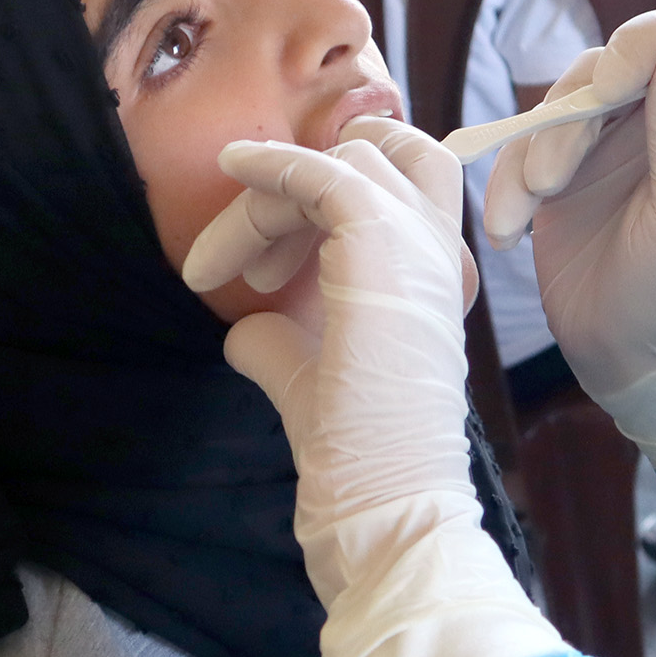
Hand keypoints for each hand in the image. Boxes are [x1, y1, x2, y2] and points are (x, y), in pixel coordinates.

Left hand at [183, 117, 477, 602]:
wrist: (384, 495)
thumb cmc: (357, 454)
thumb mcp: (309, 381)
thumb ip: (282, 345)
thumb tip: (244, 331)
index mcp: (432, 280)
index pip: (391, 195)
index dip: (316, 210)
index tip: (256, 272)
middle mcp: (438, 252)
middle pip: (380, 161)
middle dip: (303, 187)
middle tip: (242, 266)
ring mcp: (417, 241)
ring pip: (345, 162)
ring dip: (270, 199)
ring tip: (218, 267)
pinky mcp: (381, 240)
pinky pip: (324, 171)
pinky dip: (272, 162)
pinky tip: (231, 165)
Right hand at [483, 10, 655, 468]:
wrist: (634, 360)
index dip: (637, 45)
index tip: (609, 89)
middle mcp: (650, 121)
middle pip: (600, 68)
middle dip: (568, 119)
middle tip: (551, 180)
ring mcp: (599, 147)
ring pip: (553, 109)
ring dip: (530, 155)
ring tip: (526, 210)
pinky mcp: (556, 179)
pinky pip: (519, 155)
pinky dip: (505, 189)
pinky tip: (507, 234)